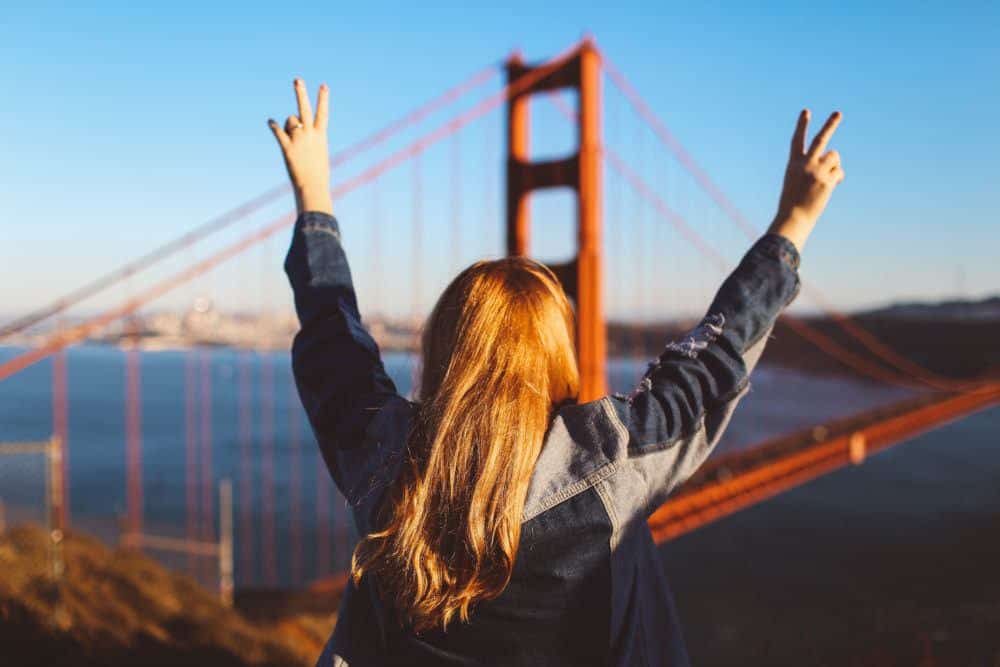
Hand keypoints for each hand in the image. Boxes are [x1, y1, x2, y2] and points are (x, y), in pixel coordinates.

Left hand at [268, 79, 332, 215]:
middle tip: (297, 79)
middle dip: (301, 93)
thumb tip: (294, 127)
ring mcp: (299, 140)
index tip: (324, 85)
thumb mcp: (318, 152)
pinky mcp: (287, 147)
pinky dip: (274, 127)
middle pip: (305, 108)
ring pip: (290, 121)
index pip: (323, 113)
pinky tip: (270, 122)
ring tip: (292, 137)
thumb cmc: (317, 172)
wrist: (313, 186)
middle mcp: (310, 134)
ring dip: (288, 124)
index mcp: (321, 135)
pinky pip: (278, 132)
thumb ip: (309, 138)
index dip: (323, 98)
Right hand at [768, 109, 844, 250]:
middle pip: (820, 139)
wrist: (793, 217)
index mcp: (793, 164)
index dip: (802, 125)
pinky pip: (839, 172)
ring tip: (826, 178)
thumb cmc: (793, 203)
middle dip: (830, 125)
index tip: (806, 111)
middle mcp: (805, 164)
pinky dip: (837, 178)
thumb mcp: (797, 182)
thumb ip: (813, 168)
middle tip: (838, 113)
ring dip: (834, 164)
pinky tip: (828, 187)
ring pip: (834, 156)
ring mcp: (816, 171)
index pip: (797, 140)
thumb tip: (835, 162)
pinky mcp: (826, 180)